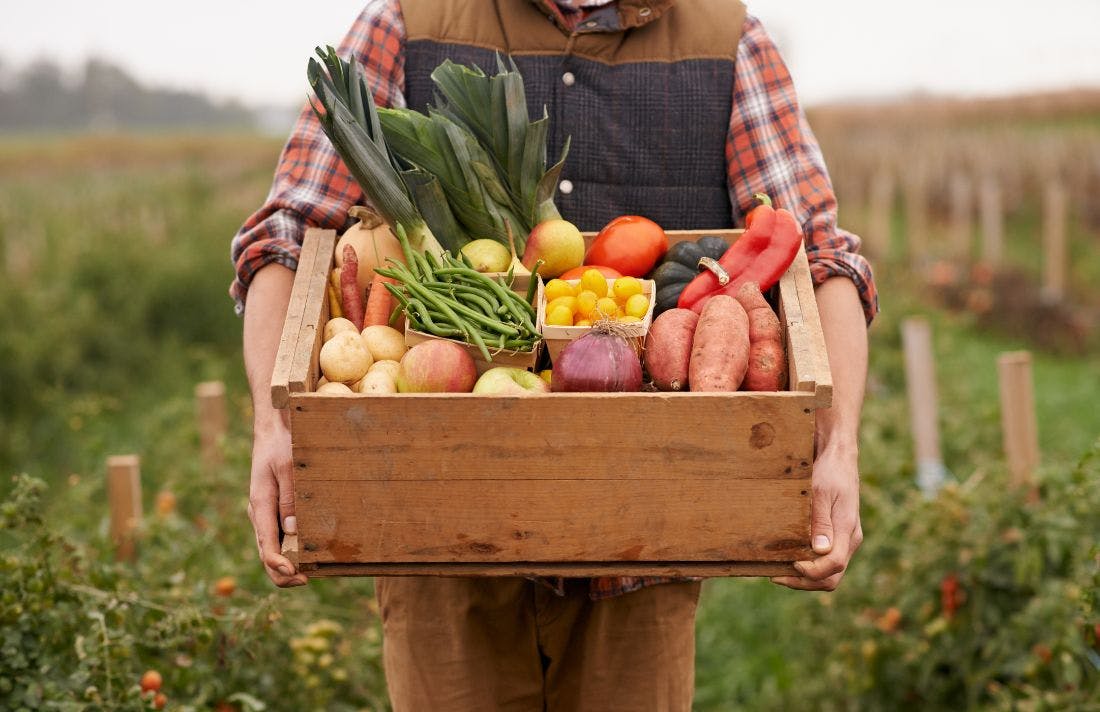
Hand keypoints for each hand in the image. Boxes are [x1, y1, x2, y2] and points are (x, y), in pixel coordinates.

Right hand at [247, 416, 307, 587]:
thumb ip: (290, 499)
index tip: (297, 576)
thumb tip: (293, 531)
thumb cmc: (281, 444)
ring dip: (288, 563)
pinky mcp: (273, 510)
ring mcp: (265, 514)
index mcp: (260, 506)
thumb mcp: (288, 468)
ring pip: (272, 548)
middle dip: (284, 573)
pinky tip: (309, 552)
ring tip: (313, 572)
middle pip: (266, 554)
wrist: (273, 428)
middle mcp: (260, 514)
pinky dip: (290, 549)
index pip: (266, 546)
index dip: (280, 566)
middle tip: (308, 580)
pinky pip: (279, 536)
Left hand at [771, 445, 861, 590]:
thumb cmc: (829, 472)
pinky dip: (808, 566)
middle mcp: (849, 539)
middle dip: (804, 582)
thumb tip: (820, 550)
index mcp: (847, 530)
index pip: (833, 565)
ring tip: (778, 570)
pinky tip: (787, 558)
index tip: (790, 563)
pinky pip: (825, 561)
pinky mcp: (837, 536)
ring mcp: (845, 539)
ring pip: (829, 573)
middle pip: (831, 578)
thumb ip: (821, 522)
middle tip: (776, 576)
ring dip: (804, 577)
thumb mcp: (821, 492)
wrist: (838, 457)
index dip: (811, 572)